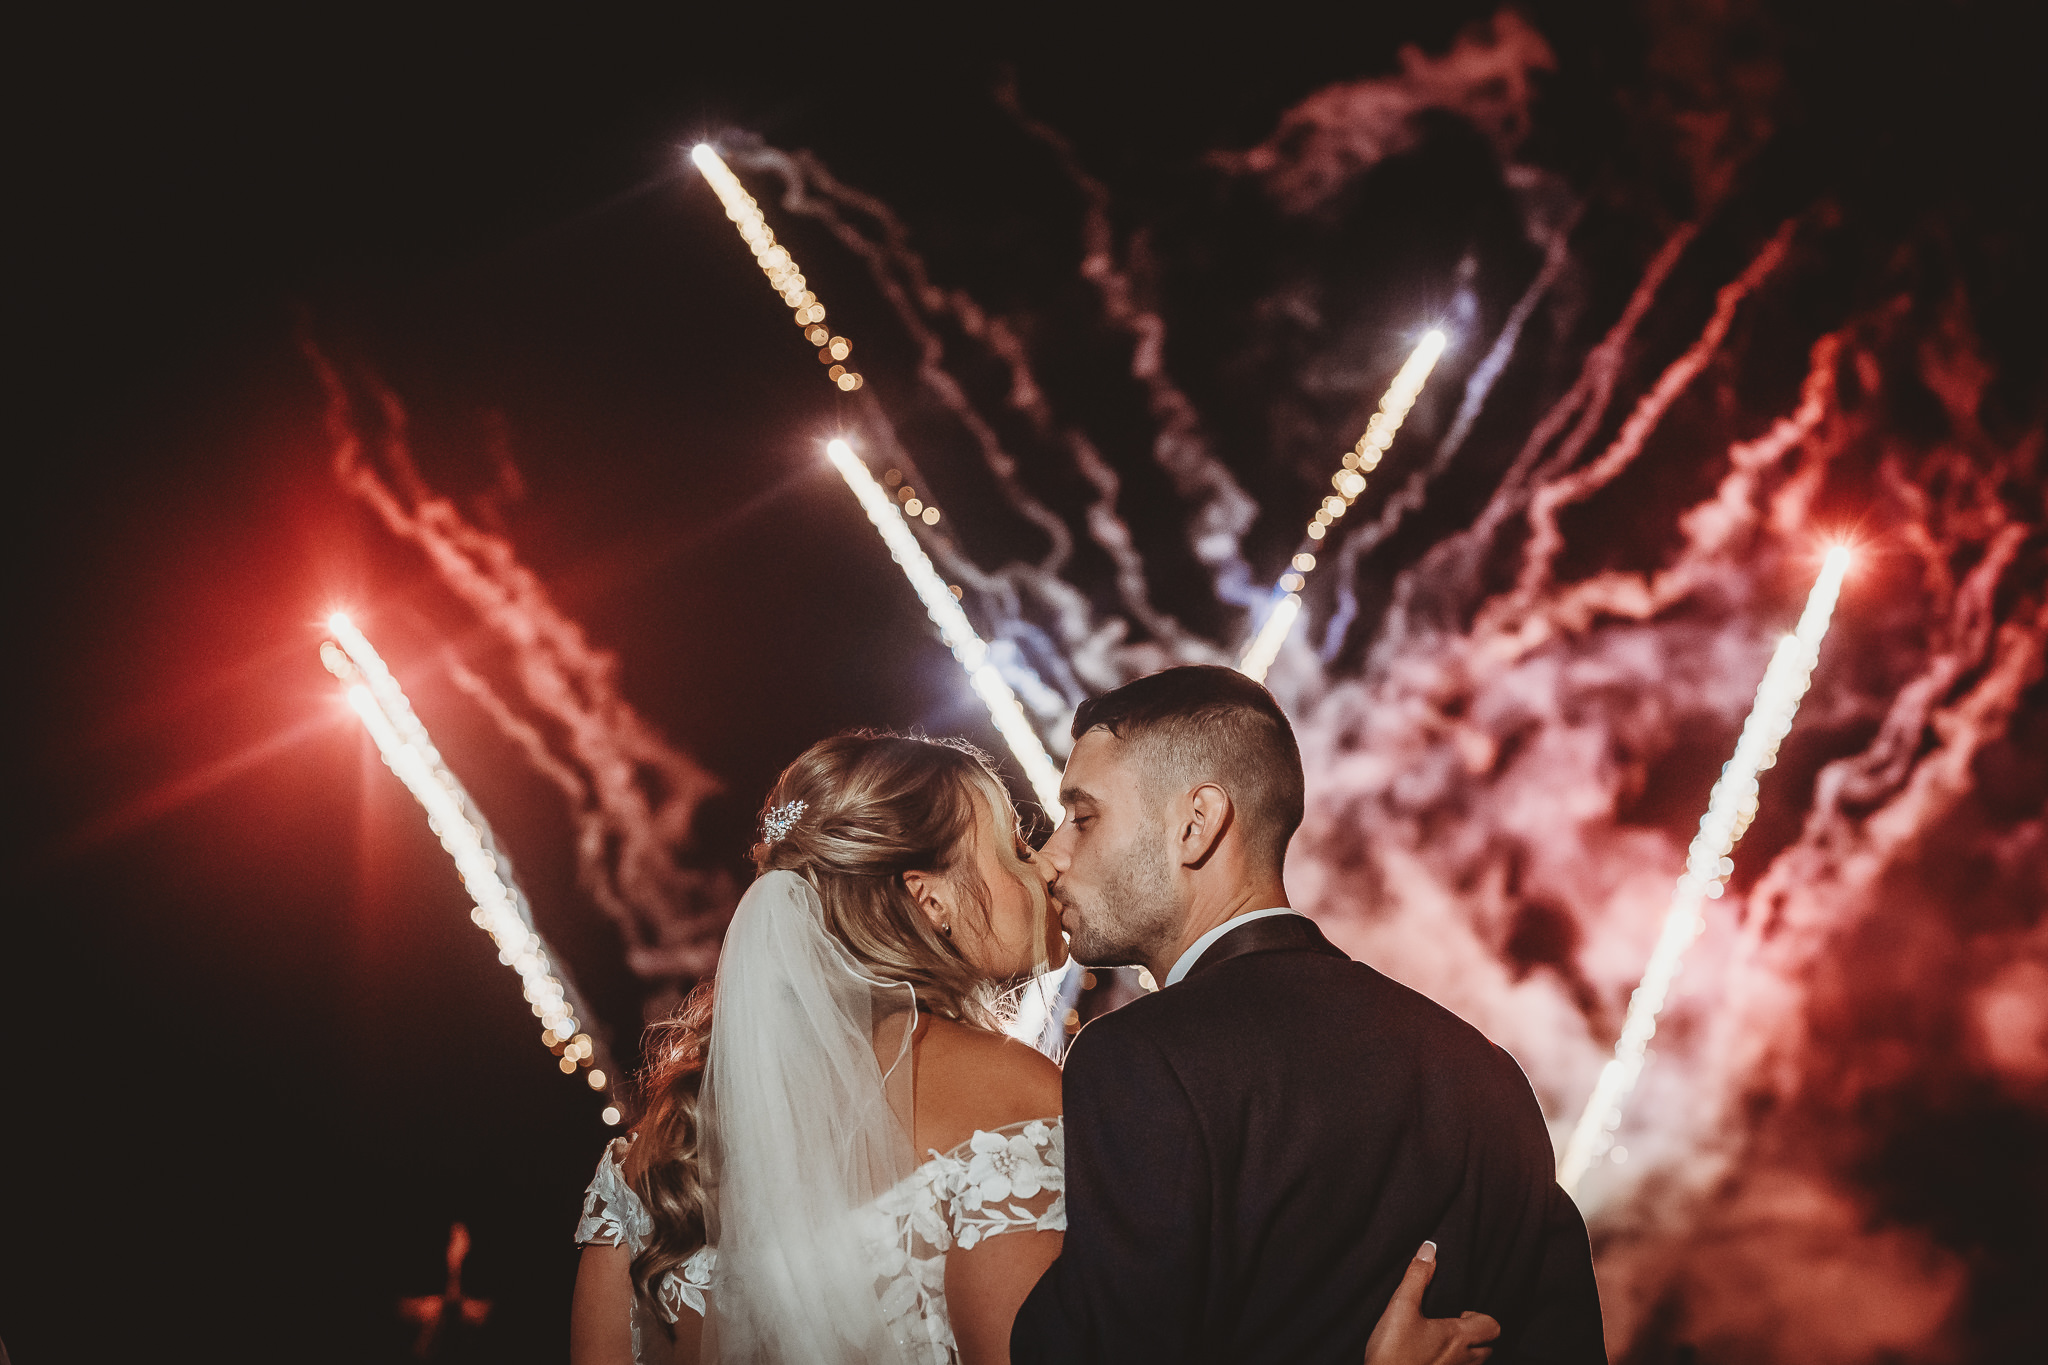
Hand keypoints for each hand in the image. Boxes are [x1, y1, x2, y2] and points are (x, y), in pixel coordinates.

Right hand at [1362, 1241, 1500, 1364]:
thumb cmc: (1393, 1354)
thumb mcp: (1401, 1307)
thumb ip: (1417, 1277)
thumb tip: (1429, 1249)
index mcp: (1458, 1337)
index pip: (1492, 1326)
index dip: (1480, 1317)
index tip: (1459, 1312)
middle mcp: (1463, 1360)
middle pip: (1488, 1347)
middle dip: (1475, 1335)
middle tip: (1451, 1326)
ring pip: (1475, 1363)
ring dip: (1466, 1352)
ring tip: (1442, 1342)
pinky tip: (1432, 1359)